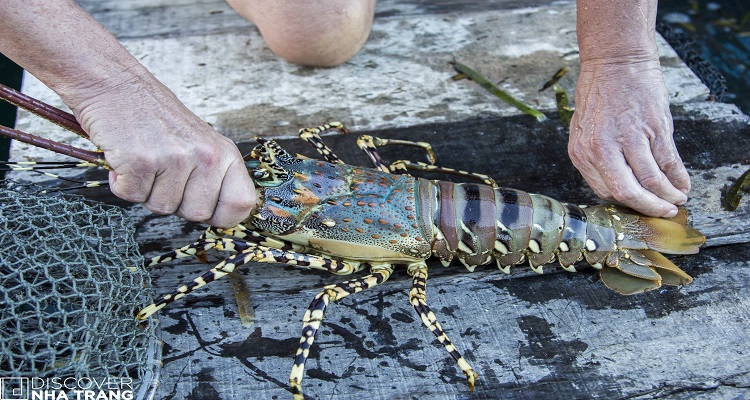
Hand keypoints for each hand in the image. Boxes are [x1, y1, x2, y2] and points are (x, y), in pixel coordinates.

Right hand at [71, 75, 255, 227]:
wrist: (116, 86)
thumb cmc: (157, 118)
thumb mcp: (201, 143)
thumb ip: (214, 177)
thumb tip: (222, 215)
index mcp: (225, 154)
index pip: (241, 204)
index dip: (223, 215)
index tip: (207, 209)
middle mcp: (205, 156)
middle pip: (198, 214)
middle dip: (177, 203)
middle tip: (165, 175)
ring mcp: (175, 159)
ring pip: (163, 208)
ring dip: (147, 192)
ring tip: (146, 161)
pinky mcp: (141, 162)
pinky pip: (132, 196)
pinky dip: (122, 184)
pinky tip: (127, 159)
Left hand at [568, 60, 689, 217]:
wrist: (616, 61)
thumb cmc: (599, 94)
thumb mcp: (584, 130)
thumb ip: (596, 158)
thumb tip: (615, 187)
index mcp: (581, 152)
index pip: (605, 191)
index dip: (625, 203)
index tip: (638, 208)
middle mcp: (602, 149)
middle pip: (627, 193)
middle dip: (649, 207)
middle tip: (663, 213)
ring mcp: (629, 138)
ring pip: (651, 181)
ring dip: (668, 196)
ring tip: (676, 200)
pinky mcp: (654, 128)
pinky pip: (668, 162)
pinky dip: (678, 178)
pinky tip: (683, 185)